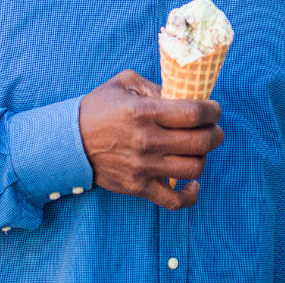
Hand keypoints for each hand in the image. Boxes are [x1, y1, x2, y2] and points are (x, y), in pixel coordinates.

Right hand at [79, 69, 223, 209]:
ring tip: (198, 150)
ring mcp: (143, 167)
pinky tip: (193, 183)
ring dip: (204, 158)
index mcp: (144, 112)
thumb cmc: (98, 108)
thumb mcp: (124, 84)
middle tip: (214, 129)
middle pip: (200, 142)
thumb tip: (183, 96)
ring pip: (193, 168)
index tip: (214, 109)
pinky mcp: (138, 187)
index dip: (212, 111)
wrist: (68, 142)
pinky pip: (174, 200)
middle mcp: (146, 141)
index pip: (193, 113)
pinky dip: (191, 194)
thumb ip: (155, 86)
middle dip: (216, 134)